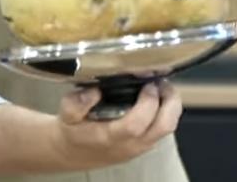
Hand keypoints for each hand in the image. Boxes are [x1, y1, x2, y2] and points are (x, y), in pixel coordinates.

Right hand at [51, 80, 182, 169]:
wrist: (73, 153)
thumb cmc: (73, 132)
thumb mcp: (66, 115)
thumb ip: (77, 103)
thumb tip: (95, 90)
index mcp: (110, 137)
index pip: (136, 124)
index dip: (147, 102)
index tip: (147, 84)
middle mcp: (130, 145)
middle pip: (164, 127)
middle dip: (171, 101)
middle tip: (164, 83)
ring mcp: (140, 147)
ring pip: (168, 129)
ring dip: (171, 106)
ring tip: (162, 88)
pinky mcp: (144, 145)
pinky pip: (163, 129)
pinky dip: (166, 112)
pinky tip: (157, 98)